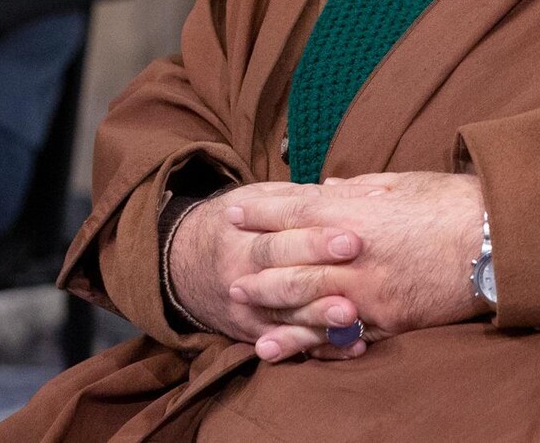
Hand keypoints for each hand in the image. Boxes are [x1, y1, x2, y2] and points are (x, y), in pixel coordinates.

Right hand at [167, 180, 369, 359]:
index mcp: (244, 240)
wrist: (179, 263)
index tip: (353, 240)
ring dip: (322, 322)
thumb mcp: (255, 198)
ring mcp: (249, 311)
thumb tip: (348, 191)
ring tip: (353, 316)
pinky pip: (291, 346)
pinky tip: (354, 347)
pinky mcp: (255, 334)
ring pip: (287, 320)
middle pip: (285, 283)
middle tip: (359, 278)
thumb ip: (299, 198)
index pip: (280, 242)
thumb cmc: (234, 222)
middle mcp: (243, 279)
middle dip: (322, 282)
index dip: (316, 242)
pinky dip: (323, 348)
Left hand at [225, 172, 486, 362]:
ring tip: (242, 308)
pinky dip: (308, 340)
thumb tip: (326, 187)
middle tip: (228, 269)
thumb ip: (360, 188)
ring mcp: (369, 291)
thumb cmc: (454, 203)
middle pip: (291, 260)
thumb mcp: (405, 183)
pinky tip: (283, 345)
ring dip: (270, 305)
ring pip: (306, 301)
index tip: (233, 210)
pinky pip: (340, 332)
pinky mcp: (389, 319)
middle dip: (256, 263)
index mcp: (360, 212)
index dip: (260, 210)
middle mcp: (356, 254)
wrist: (496, 242)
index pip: (296, 209)